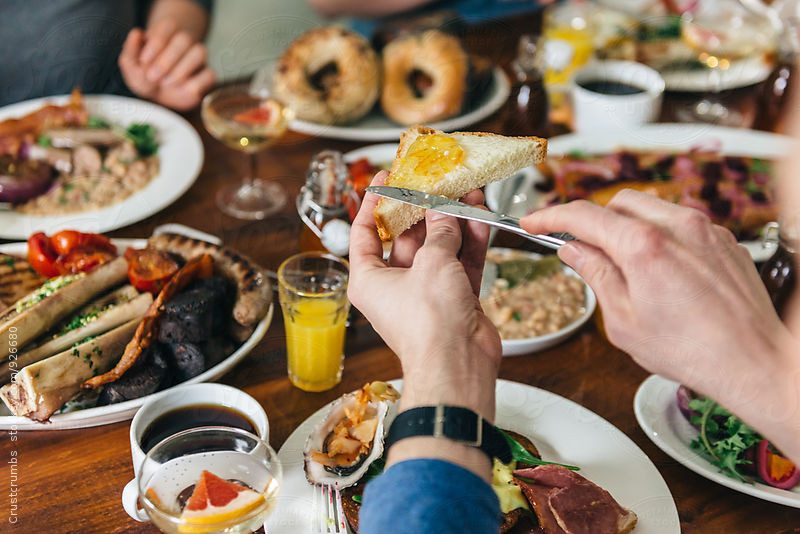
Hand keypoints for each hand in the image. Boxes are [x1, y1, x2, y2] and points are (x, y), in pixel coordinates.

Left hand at [119, 19, 214, 110]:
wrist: (158, 97)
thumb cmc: (145, 77)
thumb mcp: (131, 66)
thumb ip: (130, 50)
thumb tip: (137, 33)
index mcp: (166, 33)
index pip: (168, 26)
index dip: (157, 42)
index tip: (144, 61)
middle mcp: (184, 43)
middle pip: (184, 39)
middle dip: (166, 60)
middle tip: (152, 76)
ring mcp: (197, 59)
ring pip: (200, 52)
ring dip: (182, 69)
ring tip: (166, 83)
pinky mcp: (206, 77)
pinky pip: (209, 74)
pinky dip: (195, 83)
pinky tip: (182, 90)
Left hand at [348, 172, 500, 418]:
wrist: (459, 365)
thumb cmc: (429, 323)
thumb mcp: (431, 263)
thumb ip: (440, 230)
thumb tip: (444, 210)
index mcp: (369, 279)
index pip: (365, 233)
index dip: (374, 202)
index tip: (384, 178)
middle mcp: (394, 286)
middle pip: (407, 237)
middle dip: (425, 209)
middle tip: (436, 182)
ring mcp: (425, 292)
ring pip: (438, 247)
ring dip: (453, 222)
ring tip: (467, 194)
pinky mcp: (453, 299)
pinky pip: (459, 263)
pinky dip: (470, 242)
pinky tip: (479, 217)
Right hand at [521, 189, 799, 461]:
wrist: (753, 362)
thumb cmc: (693, 350)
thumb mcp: (623, 320)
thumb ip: (596, 276)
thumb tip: (575, 251)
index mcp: (644, 246)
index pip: (583, 215)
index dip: (550, 215)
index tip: (535, 221)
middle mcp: (677, 227)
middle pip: (618, 203)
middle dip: (594, 220)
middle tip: (581, 248)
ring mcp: (705, 230)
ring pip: (651, 208)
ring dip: (628, 227)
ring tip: (625, 265)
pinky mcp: (724, 240)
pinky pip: (681, 224)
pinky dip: (660, 236)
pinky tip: (661, 271)